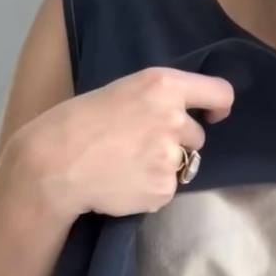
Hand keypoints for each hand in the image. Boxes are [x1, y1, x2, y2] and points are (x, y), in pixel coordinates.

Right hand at [17, 66, 234, 220]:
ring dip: (164, 166)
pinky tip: (125, 181)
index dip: (219, 106)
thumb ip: (157, 100)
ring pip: (183, 164)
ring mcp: (171, 157)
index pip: (219, 93)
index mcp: (163, 86)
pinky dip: (151, 189)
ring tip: (128, 164)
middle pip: (197, 136)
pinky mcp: (165, 189)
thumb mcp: (122, 91)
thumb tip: (184, 117)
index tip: (214, 115)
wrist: (56, 163)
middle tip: (140, 144)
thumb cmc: (79, 122)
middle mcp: (174, 119)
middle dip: (177, 142)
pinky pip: (168, 189)